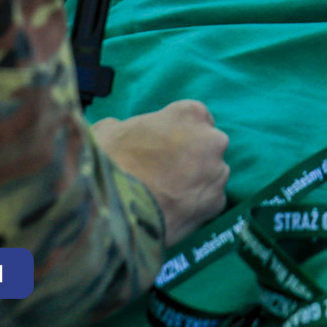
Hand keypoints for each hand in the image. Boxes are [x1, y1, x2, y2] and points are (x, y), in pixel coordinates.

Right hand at [90, 99, 230, 244]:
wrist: (112, 203)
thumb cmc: (109, 159)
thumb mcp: (110, 129)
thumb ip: (125, 127)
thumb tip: (117, 132)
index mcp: (190, 113)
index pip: (195, 119)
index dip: (179, 135)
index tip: (164, 148)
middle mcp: (212, 140)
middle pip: (207, 147)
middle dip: (191, 159)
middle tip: (164, 174)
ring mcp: (217, 173)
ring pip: (211, 176)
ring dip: (194, 184)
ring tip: (165, 198)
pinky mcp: (215, 204)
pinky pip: (208, 203)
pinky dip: (194, 208)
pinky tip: (171, 213)